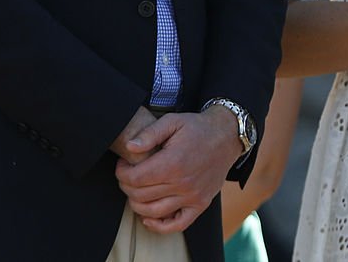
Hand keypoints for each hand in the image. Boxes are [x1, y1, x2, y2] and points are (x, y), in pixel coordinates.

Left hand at [115, 109, 241, 233]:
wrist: (226, 136)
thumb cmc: (196, 127)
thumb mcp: (172, 121)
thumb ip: (150, 134)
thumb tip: (130, 147)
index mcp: (173, 162)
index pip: (136, 178)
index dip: (122, 173)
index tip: (122, 165)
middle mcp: (183, 183)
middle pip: (141, 195)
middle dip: (126, 186)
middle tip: (126, 175)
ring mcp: (193, 196)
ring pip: (154, 212)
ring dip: (137, 204)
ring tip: (135, 191)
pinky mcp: (200, 204)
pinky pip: (177, 224)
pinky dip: (159, 226)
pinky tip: (148, 217)